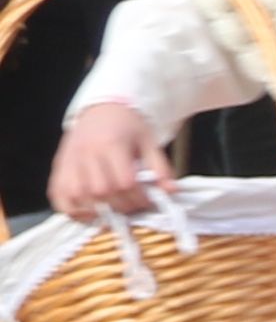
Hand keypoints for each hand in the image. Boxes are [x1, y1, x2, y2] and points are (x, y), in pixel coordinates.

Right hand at [42, 103, 163, 219]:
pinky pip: (58, 194)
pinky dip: (71, 209)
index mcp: (111, 144)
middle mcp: (86, 153)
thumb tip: (172, 192)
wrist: (102, 109)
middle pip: (100, 191)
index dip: (139, 198)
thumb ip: (161, 168)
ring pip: (77, 195)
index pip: (124, 182)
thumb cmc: (128, 126)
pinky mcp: (59, 167)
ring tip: (113, 211)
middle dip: (121, 206)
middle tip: (133, 207)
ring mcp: (68, 160)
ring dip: (96, 210)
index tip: (148, 202)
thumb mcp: (149, 142)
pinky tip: (89, 212)